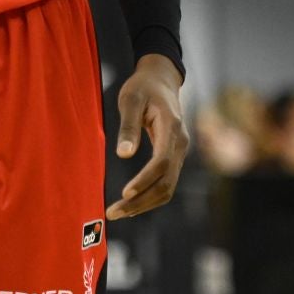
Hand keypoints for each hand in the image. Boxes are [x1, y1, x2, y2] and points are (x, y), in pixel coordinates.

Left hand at [107, 55, 188, 221]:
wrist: (161, 80)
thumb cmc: (143, 87)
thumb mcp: (130, 99)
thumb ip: (128, 125)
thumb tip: (123, 154)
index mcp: (172, 129)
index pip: (161, 162)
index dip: (144, 180)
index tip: (125, 192)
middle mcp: (180, 144)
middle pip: (166, 183)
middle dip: (140, 201)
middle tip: (112, 212)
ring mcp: (179, 153)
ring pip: (167, 188)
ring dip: (144, 204)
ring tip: (117, 212)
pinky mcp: (173, 157)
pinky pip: (165, 183)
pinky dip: (149, 196)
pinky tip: (129, 203)